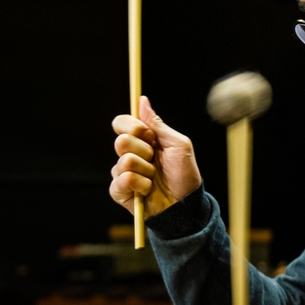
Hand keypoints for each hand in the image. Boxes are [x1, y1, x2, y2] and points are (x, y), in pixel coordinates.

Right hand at [110, 96, 202, 216]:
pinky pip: (123, 179)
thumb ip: (158, 124)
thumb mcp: (178, 144)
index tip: (149, 135)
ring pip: (124, 161)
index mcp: (142, 140)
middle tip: (155, 160)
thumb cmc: (184, 174)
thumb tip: (142, 100)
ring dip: (146, 170)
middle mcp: (129, 154)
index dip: (133, 126)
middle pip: (121, 141)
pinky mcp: (119, 190)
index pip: (122, 123)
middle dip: (143, 150)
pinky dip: (140, 184)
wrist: (185, 204)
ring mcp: (122, 172)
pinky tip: (147, 190)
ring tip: (155, 178)